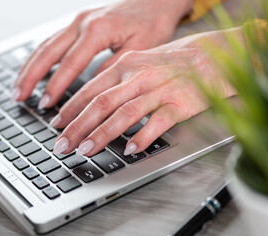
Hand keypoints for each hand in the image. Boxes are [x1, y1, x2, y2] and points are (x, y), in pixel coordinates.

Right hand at [13, 0, 193, 107]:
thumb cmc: (152, 22)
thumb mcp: (140, 48)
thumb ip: (113, 67)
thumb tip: (93, 89)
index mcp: (98, 30)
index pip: (70, 63)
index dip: (56, 86)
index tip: (46, 104)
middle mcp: (82, 23)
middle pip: (48, 52)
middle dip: (31, 76)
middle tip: (18, 96)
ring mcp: (77, 20)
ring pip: (45, 45)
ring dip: (29, 67)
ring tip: (17, 87)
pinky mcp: (78, 22)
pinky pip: (52, 40)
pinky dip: (39, 56)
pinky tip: (32, 69)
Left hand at [51, 28, 243, 155]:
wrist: (211, 54)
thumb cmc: (172, 62)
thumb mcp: (138, 62)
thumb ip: (115, 79)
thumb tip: (89, 101)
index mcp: (125, 65)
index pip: (90, 89)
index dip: (70, 109)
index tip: (56, 125)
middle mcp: (138, 76)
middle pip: (101, 103)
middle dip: (78, 126)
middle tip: (63, 145)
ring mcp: (159, 89)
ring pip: (125, 112)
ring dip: (103, 133)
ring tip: (86, 150)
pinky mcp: (181, 102)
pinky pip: (159, 121)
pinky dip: (143, 136)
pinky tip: (130, 150)